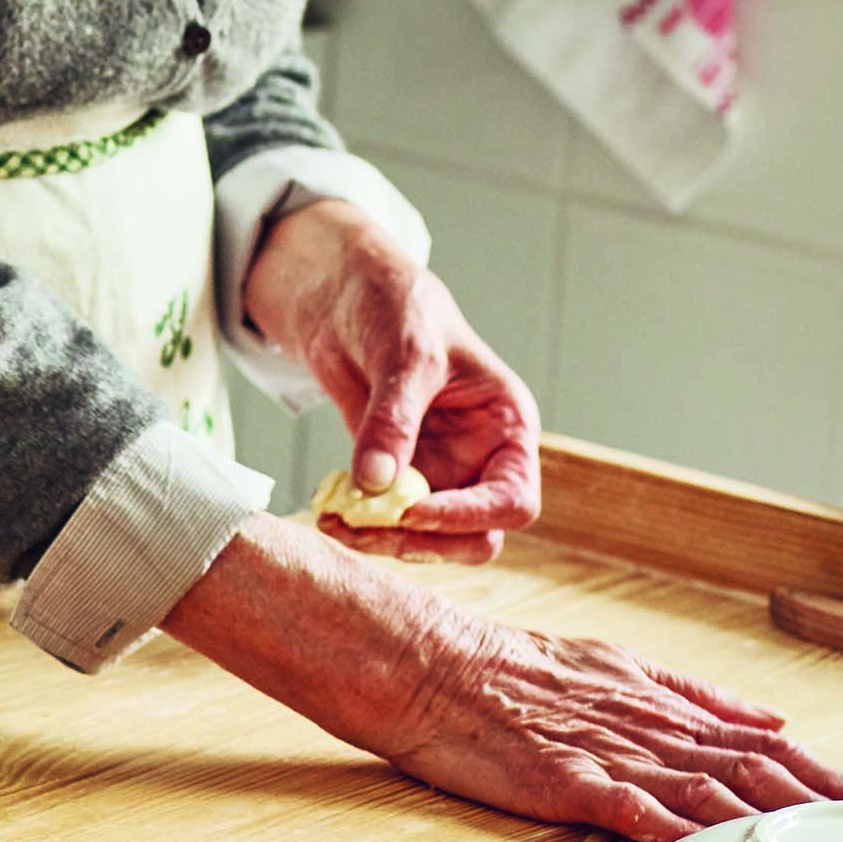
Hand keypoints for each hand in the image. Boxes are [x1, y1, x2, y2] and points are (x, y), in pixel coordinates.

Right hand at [171, 519, 842, 841]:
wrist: (418, 660)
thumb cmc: (496, 665)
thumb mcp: (605, 664)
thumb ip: (689, 695)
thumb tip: (769, 718)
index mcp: (651, 693)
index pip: (751, 738)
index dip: (814, 772)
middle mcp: (643, 720)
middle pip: (751, 767)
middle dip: (819, 803)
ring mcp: (608, 750)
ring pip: (714, 791)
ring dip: (778, 824)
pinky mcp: (569, 779)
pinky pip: (644, 815)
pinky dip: (694, 839)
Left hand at [245, 202, 539, 560]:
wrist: (348, 298)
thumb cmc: (397, 308)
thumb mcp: (404, 355)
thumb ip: (393, 419)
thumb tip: (378, 484)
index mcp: (507, 427)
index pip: (514, 500)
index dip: (470, 516)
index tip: (412, 511)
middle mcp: (481, 460)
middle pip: (476, 538)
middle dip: (424, 542)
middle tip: (365, 527)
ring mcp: (440, 474)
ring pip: (430, 541)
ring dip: (384, 542)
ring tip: (335, 520)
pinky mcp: (397, 480)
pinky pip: (388, 524)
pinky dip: (360, 528)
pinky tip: (328, 510)